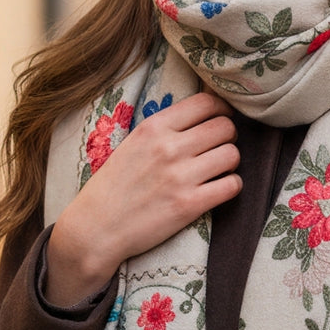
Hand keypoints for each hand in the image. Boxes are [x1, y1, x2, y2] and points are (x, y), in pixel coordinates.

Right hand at [45, 92, 240, 306]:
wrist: (96, 227)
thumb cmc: (114, 185)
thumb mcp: (133, 143)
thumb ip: (165, 128)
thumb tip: (202, 113)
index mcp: (154, 127)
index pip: (206, 103)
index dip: (222, 109)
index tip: (221, 119)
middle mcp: (169, 148)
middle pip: (225, 127)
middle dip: (229, 136)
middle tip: (219, 148)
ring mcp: (180, 177)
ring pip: (232, 155)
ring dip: (231, 162)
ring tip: (219, 170)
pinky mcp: (189, 205)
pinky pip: (232, 185)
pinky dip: (232, 186)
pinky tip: (219, 189)